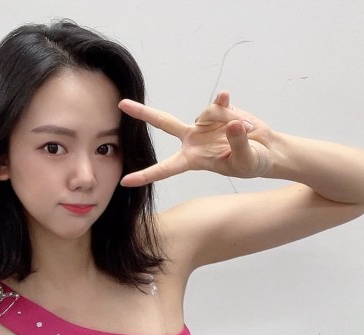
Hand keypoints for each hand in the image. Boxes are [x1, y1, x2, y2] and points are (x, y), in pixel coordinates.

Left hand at [119, 91, 273, 185]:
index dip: (146, 175)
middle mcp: (193, 140)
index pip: (165, 168)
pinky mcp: (218, 111)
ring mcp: (204, 124)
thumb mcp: (246, 161)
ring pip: (207, 113)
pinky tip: (229, 99)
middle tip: (121, 104)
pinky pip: (219, 102)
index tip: (126, 181)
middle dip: (143, 113)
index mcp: (193, 159)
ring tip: (247, 133)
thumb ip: (237, 144)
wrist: (267, 150)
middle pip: (164, 123)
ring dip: (228, 121)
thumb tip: (232, 124)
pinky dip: (225, 103)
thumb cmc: (253, 163)